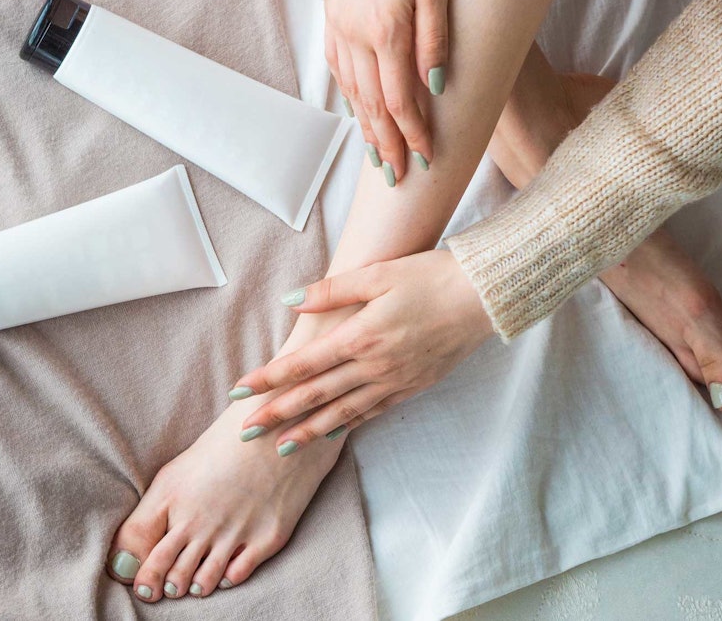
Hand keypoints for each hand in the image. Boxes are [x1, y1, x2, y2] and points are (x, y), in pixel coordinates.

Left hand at [234, 250, 492, 453]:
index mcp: (359, 336)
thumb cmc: (430, 276)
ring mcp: (394, 381)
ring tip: (279, 448)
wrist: (483, 297)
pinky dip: (346, 425)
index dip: (267, 379)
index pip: (302, 365)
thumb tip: (290, 301)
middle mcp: (373, 366)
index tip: (238, 391)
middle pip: (314, 396)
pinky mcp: (412, 387)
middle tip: (245, 432)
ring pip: (341, 413)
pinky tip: (329, 433)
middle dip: (276, 415)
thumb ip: (331, 290)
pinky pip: (371, 412)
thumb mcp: (377, 273)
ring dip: (307, 431)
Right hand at [325, 0, 447, 184]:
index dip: (413, 135)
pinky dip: (349, 99)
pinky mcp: (331, 24)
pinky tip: (359, 118)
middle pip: (374, 106)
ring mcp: (340, 32)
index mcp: (388, 31)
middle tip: (396, 177)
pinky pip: (338, 70)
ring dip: (367, 130)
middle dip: (388, 146)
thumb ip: (435, 37)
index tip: (423, 159)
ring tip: (379, 158)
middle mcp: (358, 37)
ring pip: (353, 93)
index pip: (401, 100)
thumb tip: (435, 86)